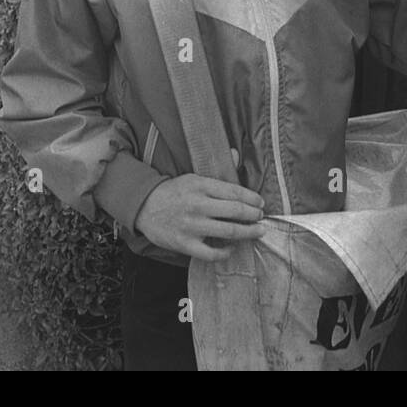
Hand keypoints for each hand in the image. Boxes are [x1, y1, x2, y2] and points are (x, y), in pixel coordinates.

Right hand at [134, 174, 265, 260]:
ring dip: (248, 232)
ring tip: (257, 232)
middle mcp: (198, 205)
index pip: (234, 191)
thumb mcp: (193, 176)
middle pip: (236, 211)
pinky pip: (211, 253)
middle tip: (261, 217)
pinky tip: (232, 247)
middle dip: (254, 215)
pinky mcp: (185, 244)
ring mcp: (192, 226)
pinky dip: (225, 252)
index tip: (261, 202)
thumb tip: (235, 154)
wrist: (145, 207)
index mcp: (200, 185)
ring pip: (229, 231)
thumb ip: (217, 170)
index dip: (252, 198)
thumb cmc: (174, 192)